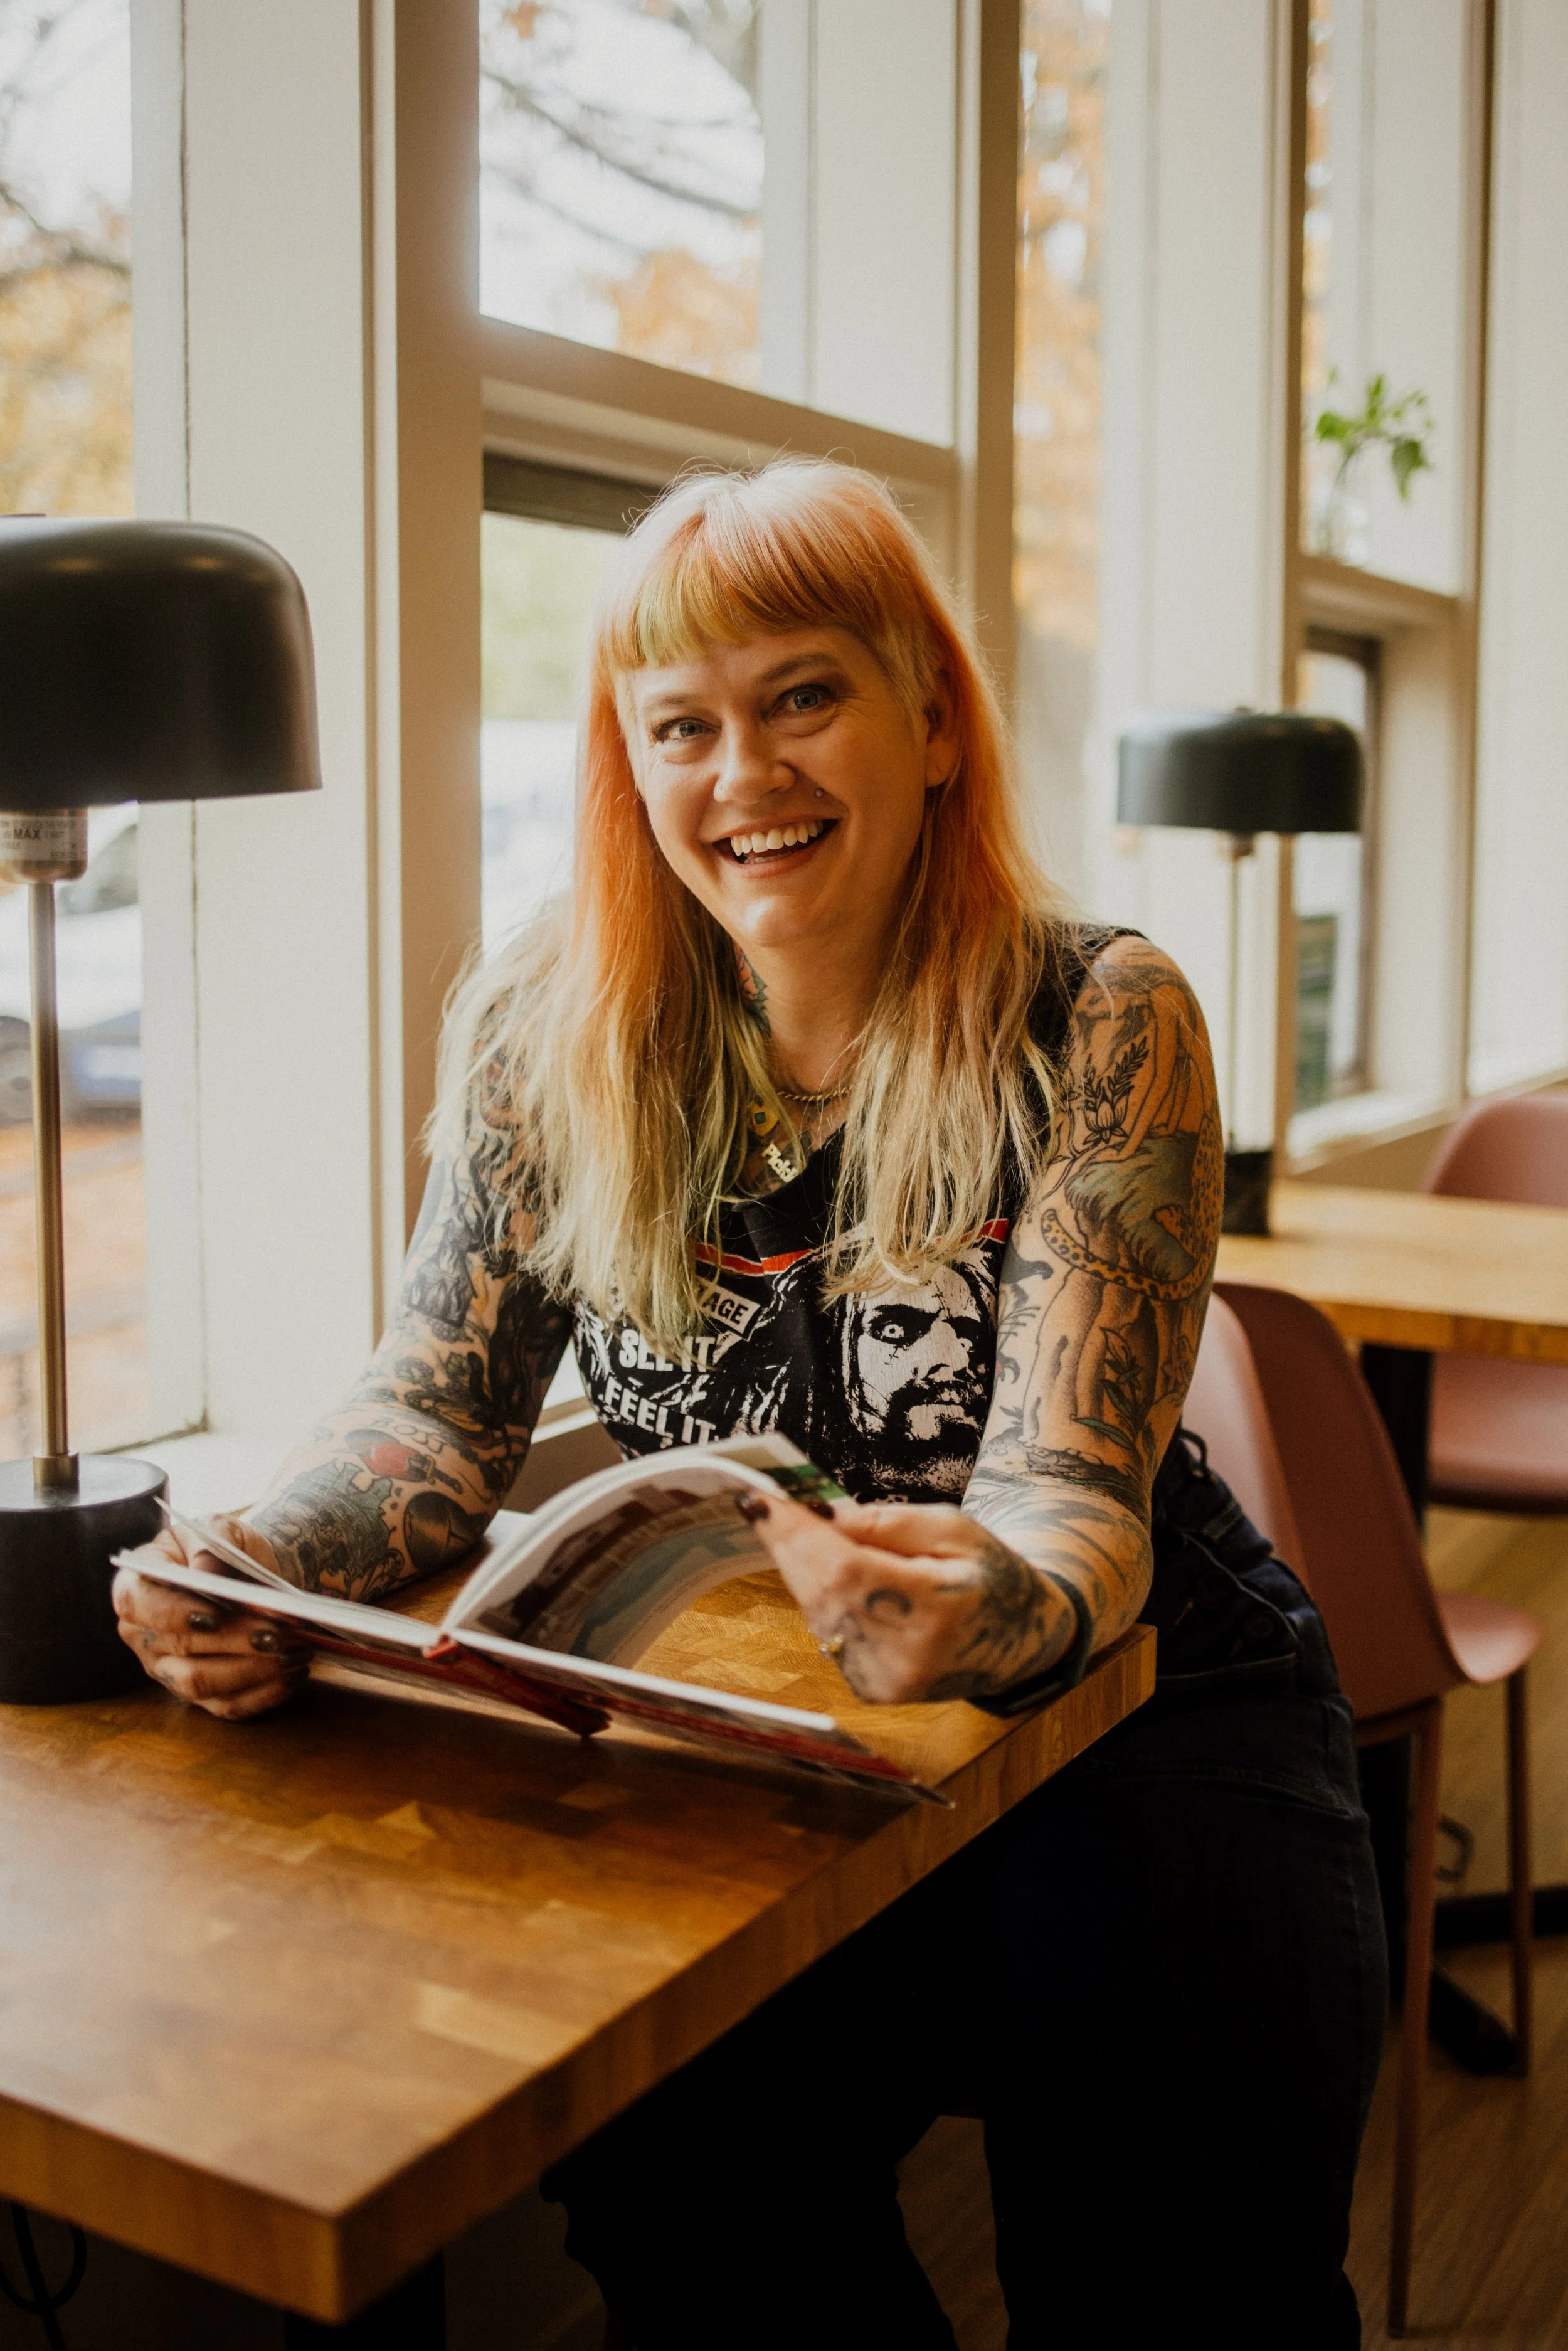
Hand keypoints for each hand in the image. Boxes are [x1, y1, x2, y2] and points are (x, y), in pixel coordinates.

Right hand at [112, 1517, 310, 1719]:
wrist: (247, 1575)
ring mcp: (168, 1670)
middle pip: (181, 1649)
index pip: (137, 1605)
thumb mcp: (219, 1529)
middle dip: (234, 1641)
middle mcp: (142, 1636)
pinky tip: (294, 1673)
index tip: (216, 1614)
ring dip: (252, 1671)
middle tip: (279, 1633)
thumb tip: (206, 1569)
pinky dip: (264, 1694)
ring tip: (294, 1650)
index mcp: (135, 1588)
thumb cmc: (224, 1549)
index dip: (173, 1613)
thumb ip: (209, 1545)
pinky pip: (226, 1707)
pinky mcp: (199, 1695)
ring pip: (201, 1685)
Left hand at [736, 1490, 1075, 1704]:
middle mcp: (905, 1658)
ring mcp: (885, 1682)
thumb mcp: (953, 1528)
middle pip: (820, 1595)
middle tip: (770, 1506)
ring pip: (817, 1615)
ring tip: (815, 1538)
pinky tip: (842, 1581)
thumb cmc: (988, 1573)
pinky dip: (824, 1601)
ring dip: (805, 1572)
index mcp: (935, 1610)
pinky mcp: (872, 1691)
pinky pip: (829, 1634)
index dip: (795, 1536)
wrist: (1018, 1640)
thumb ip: (886, 1523)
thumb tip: (822, 1516)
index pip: (844, 1572)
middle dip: (789, 1546)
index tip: (758, 1501)